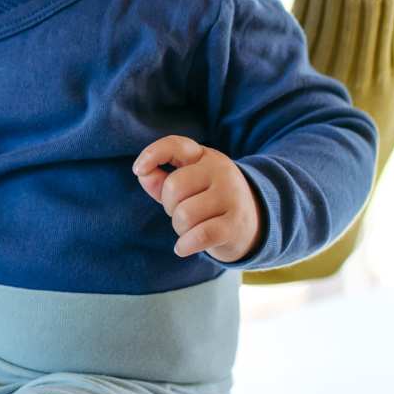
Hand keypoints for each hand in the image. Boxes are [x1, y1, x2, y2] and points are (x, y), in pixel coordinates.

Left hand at [132, 135, 261, 262]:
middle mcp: (220, 171)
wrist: (254, 223)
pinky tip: (182, 248)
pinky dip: (185, 245)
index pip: (176, 145)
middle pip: (174, 187)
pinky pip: (200, 235)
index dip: (153, 154)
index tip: (138, 169)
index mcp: (205, 157)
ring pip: (184, 214)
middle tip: (181, 212)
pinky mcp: (235, 224)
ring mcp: (231, 196)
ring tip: (190, 228)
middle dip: (169, 206)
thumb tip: (142, 174)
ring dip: (179, 228)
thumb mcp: (188, 186)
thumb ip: (161, 180)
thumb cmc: (209, 202)